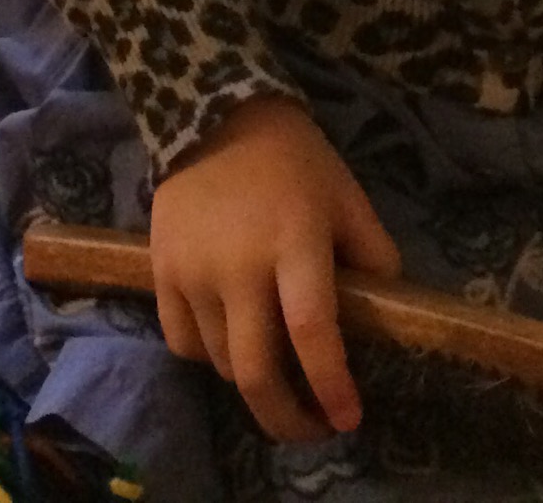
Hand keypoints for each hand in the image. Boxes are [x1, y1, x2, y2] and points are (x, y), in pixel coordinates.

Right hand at [147, 94, 401, 443]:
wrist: (213, 114)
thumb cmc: (294, 160)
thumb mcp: (347, 198)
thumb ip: (373, 257)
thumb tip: (382, 316)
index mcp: (295, 243)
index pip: (312, 332)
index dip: (331, 385)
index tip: (348, 419)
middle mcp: (239, 266)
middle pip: (256, 370)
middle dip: (287, 418)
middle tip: (312, 428)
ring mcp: (193, 271)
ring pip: (222, 363)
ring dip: (255, 384)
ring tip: (279, 377)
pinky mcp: (160, 271)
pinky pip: (182, 342)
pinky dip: (209, 358)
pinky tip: (232, 344)